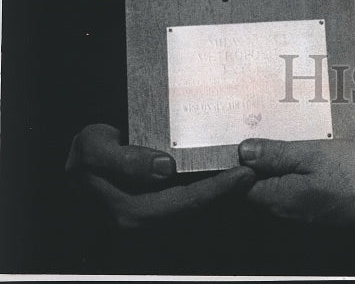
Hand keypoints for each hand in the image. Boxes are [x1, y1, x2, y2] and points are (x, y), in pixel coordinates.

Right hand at [66, 123, 255, 229]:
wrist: (87, 157)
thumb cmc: (90, 153)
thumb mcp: (93, 148)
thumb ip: (125, 160)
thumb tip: (164, 168)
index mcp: (129, 211)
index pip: (181, 203)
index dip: (214, 191)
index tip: (240, 174)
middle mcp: (144, 220)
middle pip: (195, 210)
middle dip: (226, 194)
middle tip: (252, 174)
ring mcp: (154, 217)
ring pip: (197, 211)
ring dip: (223, 196)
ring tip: (248, 175)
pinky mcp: (162, 209)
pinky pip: (192, 203)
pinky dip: (213, 192)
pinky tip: (230, 178)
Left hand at [239, 138, 354, 225]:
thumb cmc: (349, 174)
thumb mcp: (310, 153)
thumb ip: (275, 154)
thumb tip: (245, 152)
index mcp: (278, 198)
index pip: (242, 185)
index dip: (242, 163)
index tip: (251, 143)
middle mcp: (285, 211)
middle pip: (259, 187)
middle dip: (262, 163)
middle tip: (278, 139)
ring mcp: (300, 212)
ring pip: (278, 187)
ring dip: (281, 167)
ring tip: (297, 145)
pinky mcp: (314, 208)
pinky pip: (294, 190)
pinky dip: (296, 174)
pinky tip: (310, 159)